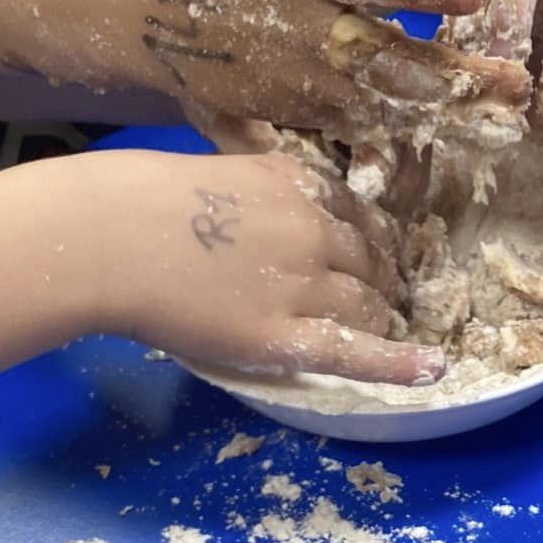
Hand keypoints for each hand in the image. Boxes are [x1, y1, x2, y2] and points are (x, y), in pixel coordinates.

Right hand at [91, 149, 443, 385]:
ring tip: (388, 330)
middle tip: (385, 299)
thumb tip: (252, 213)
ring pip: (367, 304)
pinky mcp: (285, 337)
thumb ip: (247, 193)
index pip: (355, 211)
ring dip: (382, 317)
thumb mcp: (209, 172)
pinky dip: (399, 363)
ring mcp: (303, 285)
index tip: (375, 253)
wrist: (109, 237)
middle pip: (369, 260)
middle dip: (381, 280)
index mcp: (292, 183)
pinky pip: (355, 350)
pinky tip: (433, 370)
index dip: (370, 238)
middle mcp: (311, 229)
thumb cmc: (134, 204)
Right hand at [98, 0, 526, 142]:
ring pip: (380, 108)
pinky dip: (389, 158)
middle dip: (457, 74)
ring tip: (501, 127)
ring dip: (442, 119)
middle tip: (518, 85)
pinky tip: (439, 165)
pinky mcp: (286, 120)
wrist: (130, 8)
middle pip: (392, 58)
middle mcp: (306, 33)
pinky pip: (344, 143)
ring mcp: (298, 86)